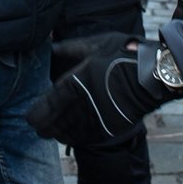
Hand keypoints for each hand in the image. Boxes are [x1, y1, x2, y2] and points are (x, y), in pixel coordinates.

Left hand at [27, 32, 174, 146]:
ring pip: (68, 133)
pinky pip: (86, 138)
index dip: (36, 114)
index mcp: (73, 82)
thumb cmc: (123, 55)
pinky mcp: (108, 128)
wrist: (152, 75)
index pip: (47, 105)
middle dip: (44, 126)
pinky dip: (75, 139)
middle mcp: (80, 103)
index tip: (30, 118)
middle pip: (54, 123)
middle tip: (37, 128)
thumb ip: (71, 47)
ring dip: (57, 133)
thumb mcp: (95, 44)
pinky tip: (70, 137)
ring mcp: (94, 118)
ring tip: (51, 133)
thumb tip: (53, 46)